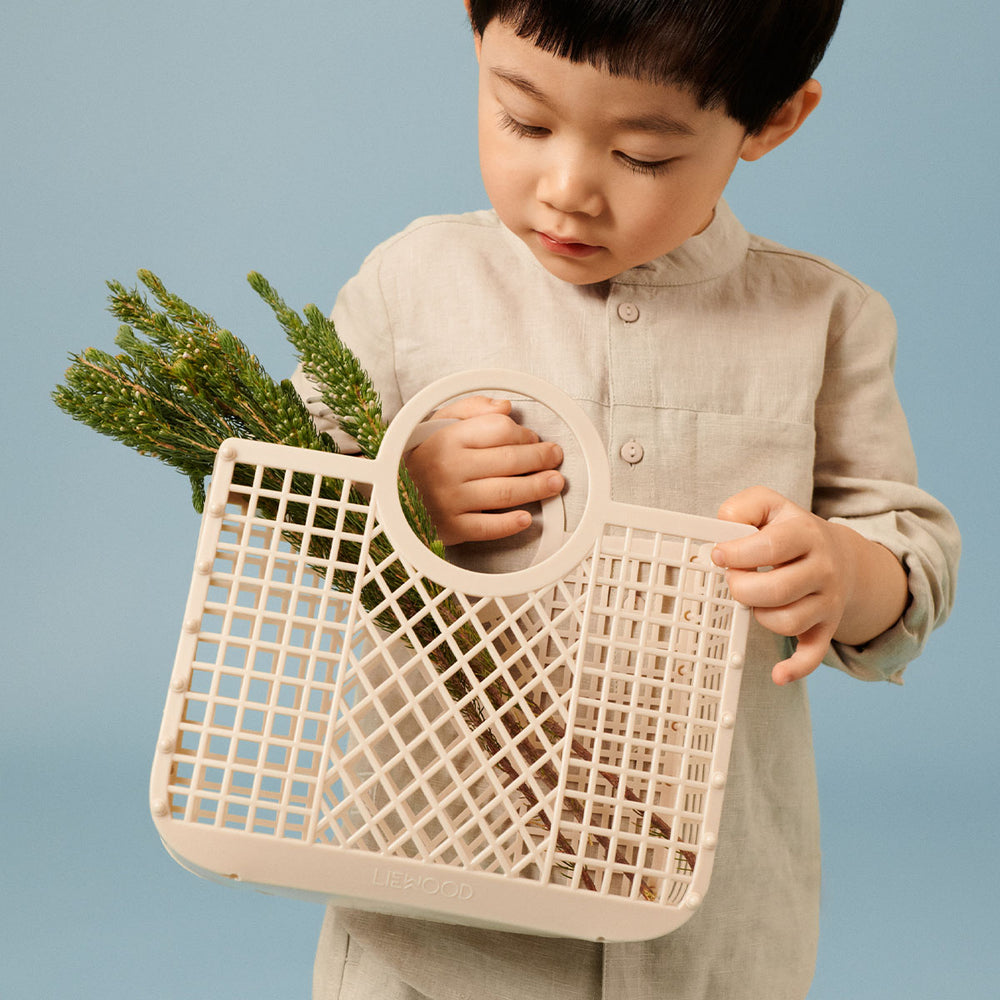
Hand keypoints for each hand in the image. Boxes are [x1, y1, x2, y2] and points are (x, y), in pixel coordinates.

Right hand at [405, 395, 564, 545]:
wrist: (387, 493)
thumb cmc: (420, 455)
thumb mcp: (436, 422)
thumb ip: (471, 408)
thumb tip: (506, 407)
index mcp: (447, 438)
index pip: (500, 430)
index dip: (524, 434)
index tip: (534, 438)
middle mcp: (449, 468)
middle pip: (510, 461)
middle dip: (540, 458)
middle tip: (555, 457)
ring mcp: (450, 500)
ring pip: (506, 492)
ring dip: (537, 487)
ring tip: (555, 483)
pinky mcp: (451, 528)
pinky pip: (488, 528)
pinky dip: (510, 524)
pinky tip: (527, 518)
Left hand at [712, 487, 906, 684]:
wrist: (840, 554)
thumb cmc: (790, 530)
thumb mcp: (768, 504)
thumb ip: (741, 507)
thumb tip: (722, 529)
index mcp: (805, 534)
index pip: (769, 547)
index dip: (736, 554)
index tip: (719, 555)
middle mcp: (823, 568)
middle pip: (777, 590)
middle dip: (742, 589)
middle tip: (734, 581)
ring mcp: (827, 601)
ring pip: (788, 622)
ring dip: (759, 615)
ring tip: (754, 600)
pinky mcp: (826, 627)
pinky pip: (814, 654)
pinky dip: (796, 668)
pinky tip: (778, 674)